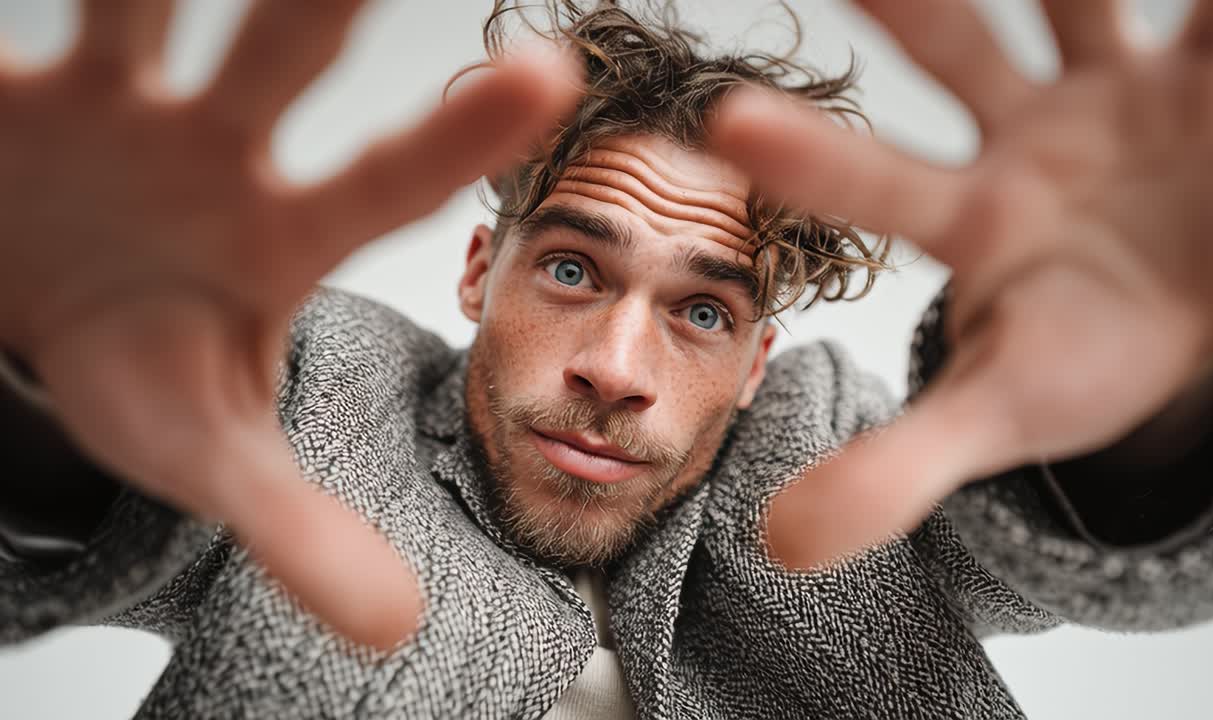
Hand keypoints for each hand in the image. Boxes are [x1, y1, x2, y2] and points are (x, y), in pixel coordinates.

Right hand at [0, 1, 580, 647]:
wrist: (24, 309)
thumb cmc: (142, 362)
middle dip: (315, 6)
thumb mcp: (214, 453)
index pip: (385, 187)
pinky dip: (25, 21)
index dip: (458, 140)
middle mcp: (214, 146)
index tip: (549, 77)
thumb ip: (302, 529)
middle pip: (277, 62)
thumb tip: (398, 630)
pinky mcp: (14, 89)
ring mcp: (111, 103)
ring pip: (138, 14)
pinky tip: (24, 12)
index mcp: (282, 230)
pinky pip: (33, 31)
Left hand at [710, 0, 1212, 568]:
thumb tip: (774, 548)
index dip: (810, 159)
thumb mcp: (995, 414)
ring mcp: (1110, 99)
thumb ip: (893, 470)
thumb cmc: (1083, 361)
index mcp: (966, 220)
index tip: (726, 120)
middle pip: (956, 59)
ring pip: (1076, 6)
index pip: (876, 187)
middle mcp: (1021, 142)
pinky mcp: (1204, 83)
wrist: (1197, 324)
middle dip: (910, 4)